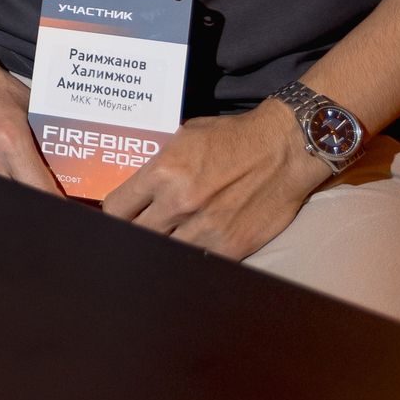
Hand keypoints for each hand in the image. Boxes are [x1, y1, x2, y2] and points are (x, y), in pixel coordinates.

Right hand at [0, 47, 62, 194]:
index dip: (54, 204)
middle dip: (29, 202)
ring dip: (2, 192)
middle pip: (16, 201)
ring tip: (8, 179)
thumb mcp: (26, 107)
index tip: (62, 209)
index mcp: (10, 140)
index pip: (40, 190)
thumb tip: (62, 168)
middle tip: (37, 198)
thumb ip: (41, 139)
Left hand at [102, 101, 333, 258]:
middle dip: (136, 232)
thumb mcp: (183, 138)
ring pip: (165, 252)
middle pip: (136, 234)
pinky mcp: (230, 246)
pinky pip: (199, 262)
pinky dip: (194, 257)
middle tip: (143, 229)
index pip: (116, 209)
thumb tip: (139, 187)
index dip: (116, 214)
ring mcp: (204, 228)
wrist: (284, 149)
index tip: (122, 215)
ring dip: (165, 246)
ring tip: (169, 239)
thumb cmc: (233, 137)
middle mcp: (179, 203)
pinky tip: (194, 248)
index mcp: (162, 172)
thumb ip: (158, 165)